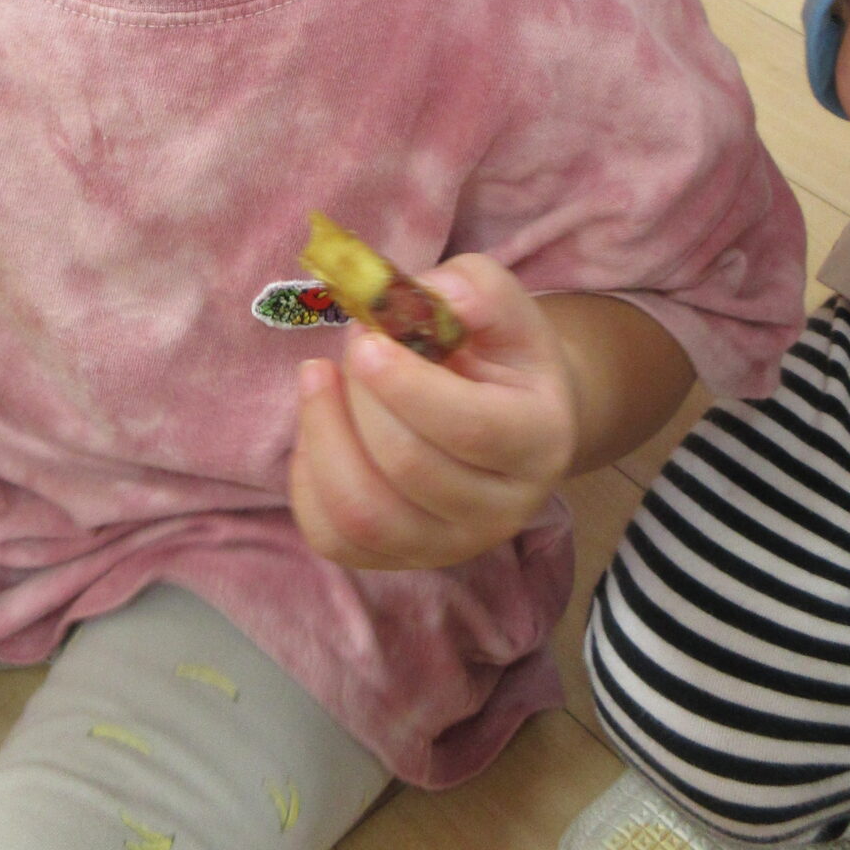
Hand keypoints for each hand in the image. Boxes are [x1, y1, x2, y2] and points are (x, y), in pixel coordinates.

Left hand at [289, 256, 577, 569]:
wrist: (508, 413)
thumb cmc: (498, 351)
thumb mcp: (500, 304)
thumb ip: (470, 289)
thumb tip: (420, 297)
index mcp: (540, 440)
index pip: (469, 428)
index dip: (406, 385)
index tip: (365, 339)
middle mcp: (504, 510)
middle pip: (409, 467)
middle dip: (361, 397)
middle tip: (353, 346)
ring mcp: (452, 546)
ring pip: (365, 514)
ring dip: (324, 436)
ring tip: (318, 377)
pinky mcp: (400, 560)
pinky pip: (332, 537)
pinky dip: (308, 479)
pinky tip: (320, 429)